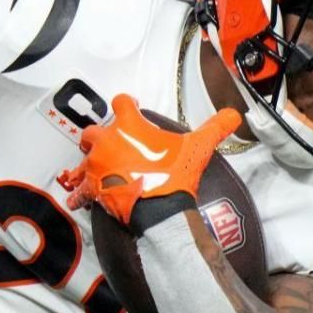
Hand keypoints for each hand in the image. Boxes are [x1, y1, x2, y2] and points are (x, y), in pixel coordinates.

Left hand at [56, 94, 240, 226]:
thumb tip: (233, 116)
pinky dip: (80, 193)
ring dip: (89, 162)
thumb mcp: (198, 147)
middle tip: (109, 141)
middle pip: (93, 130)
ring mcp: (97, 164)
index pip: (121, 102)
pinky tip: (79, 198)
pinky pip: (80, 188)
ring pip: (83, 158)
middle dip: (99, 135)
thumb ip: (215, 128)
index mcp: (129, 125)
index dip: (126, 103)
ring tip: (97, 169)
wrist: (160, 210)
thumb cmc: (174, 176)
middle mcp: (108, 141)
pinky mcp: (93, 187)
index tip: (129, 105)